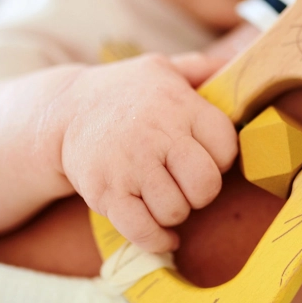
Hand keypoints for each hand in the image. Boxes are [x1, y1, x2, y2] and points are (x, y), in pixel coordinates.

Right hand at [57, 52, 236, 251]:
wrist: (64, 111)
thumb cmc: (126, 92)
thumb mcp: (163, 68)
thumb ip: (202, 67)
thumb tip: (237, 62)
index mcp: (179, 105)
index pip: (226, 145)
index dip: (222, 157)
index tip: (207, 154)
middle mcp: (157, 135)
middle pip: (206, 185)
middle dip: (203, 191)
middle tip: (188, 181)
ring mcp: (130, 166)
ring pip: (177, 211)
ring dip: (176, 211)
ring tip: (165, 194)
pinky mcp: (106, 194)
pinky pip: (144, 231)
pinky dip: (159, 240)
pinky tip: (164, 234)